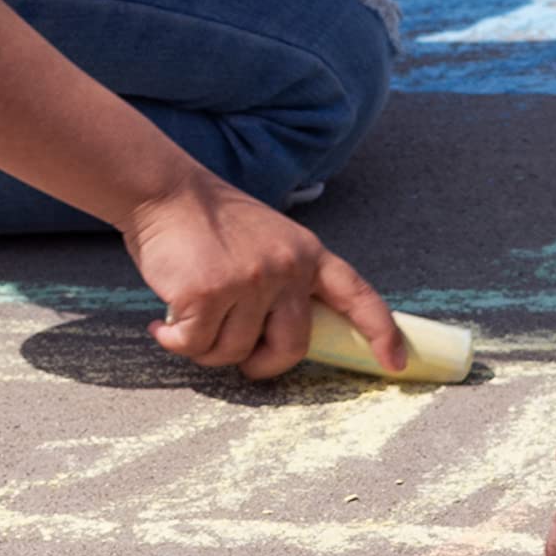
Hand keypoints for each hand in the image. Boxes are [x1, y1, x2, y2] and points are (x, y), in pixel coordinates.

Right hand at [122, 170, 400, 377]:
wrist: (163, 190)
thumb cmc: (206, 221)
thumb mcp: (265, 240)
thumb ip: (282, 280)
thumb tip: (274, 337)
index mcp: (306, 253)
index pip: (356, 294)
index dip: (380, 332)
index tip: (394, 362)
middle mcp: (286, 268)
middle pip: (292, 347)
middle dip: (263, 365)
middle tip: (239, 361)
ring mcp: (249, 281)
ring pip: (235, 352)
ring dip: (206, 347)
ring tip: (185, 318)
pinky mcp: (208, 293)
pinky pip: (195, 344)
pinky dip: (175, 341)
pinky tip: (162, 324)